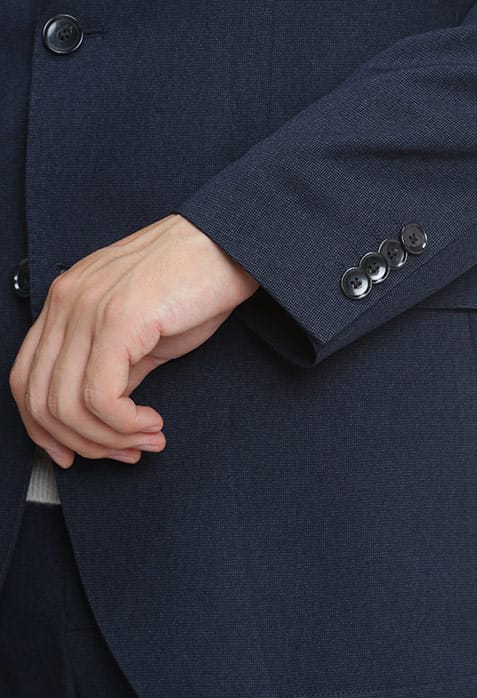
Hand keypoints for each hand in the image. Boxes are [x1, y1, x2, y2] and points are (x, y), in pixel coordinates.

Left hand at [8, 214, 257, 467]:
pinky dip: (125, 424)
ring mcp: (87, 309)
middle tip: (126, 452)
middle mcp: (66, 302)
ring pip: (67, 405)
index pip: (25, 379)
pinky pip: (102, 396)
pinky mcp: (118, 320)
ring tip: (145, 437)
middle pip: (40, 400)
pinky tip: (151, 422)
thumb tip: (106, 409)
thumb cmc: (196, 279)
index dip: (44, 429)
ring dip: (110, 439)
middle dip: (83, 443)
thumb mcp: (143, 330)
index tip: (75, 454)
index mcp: (65, 301)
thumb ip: (115, 365)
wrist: (231, 244)